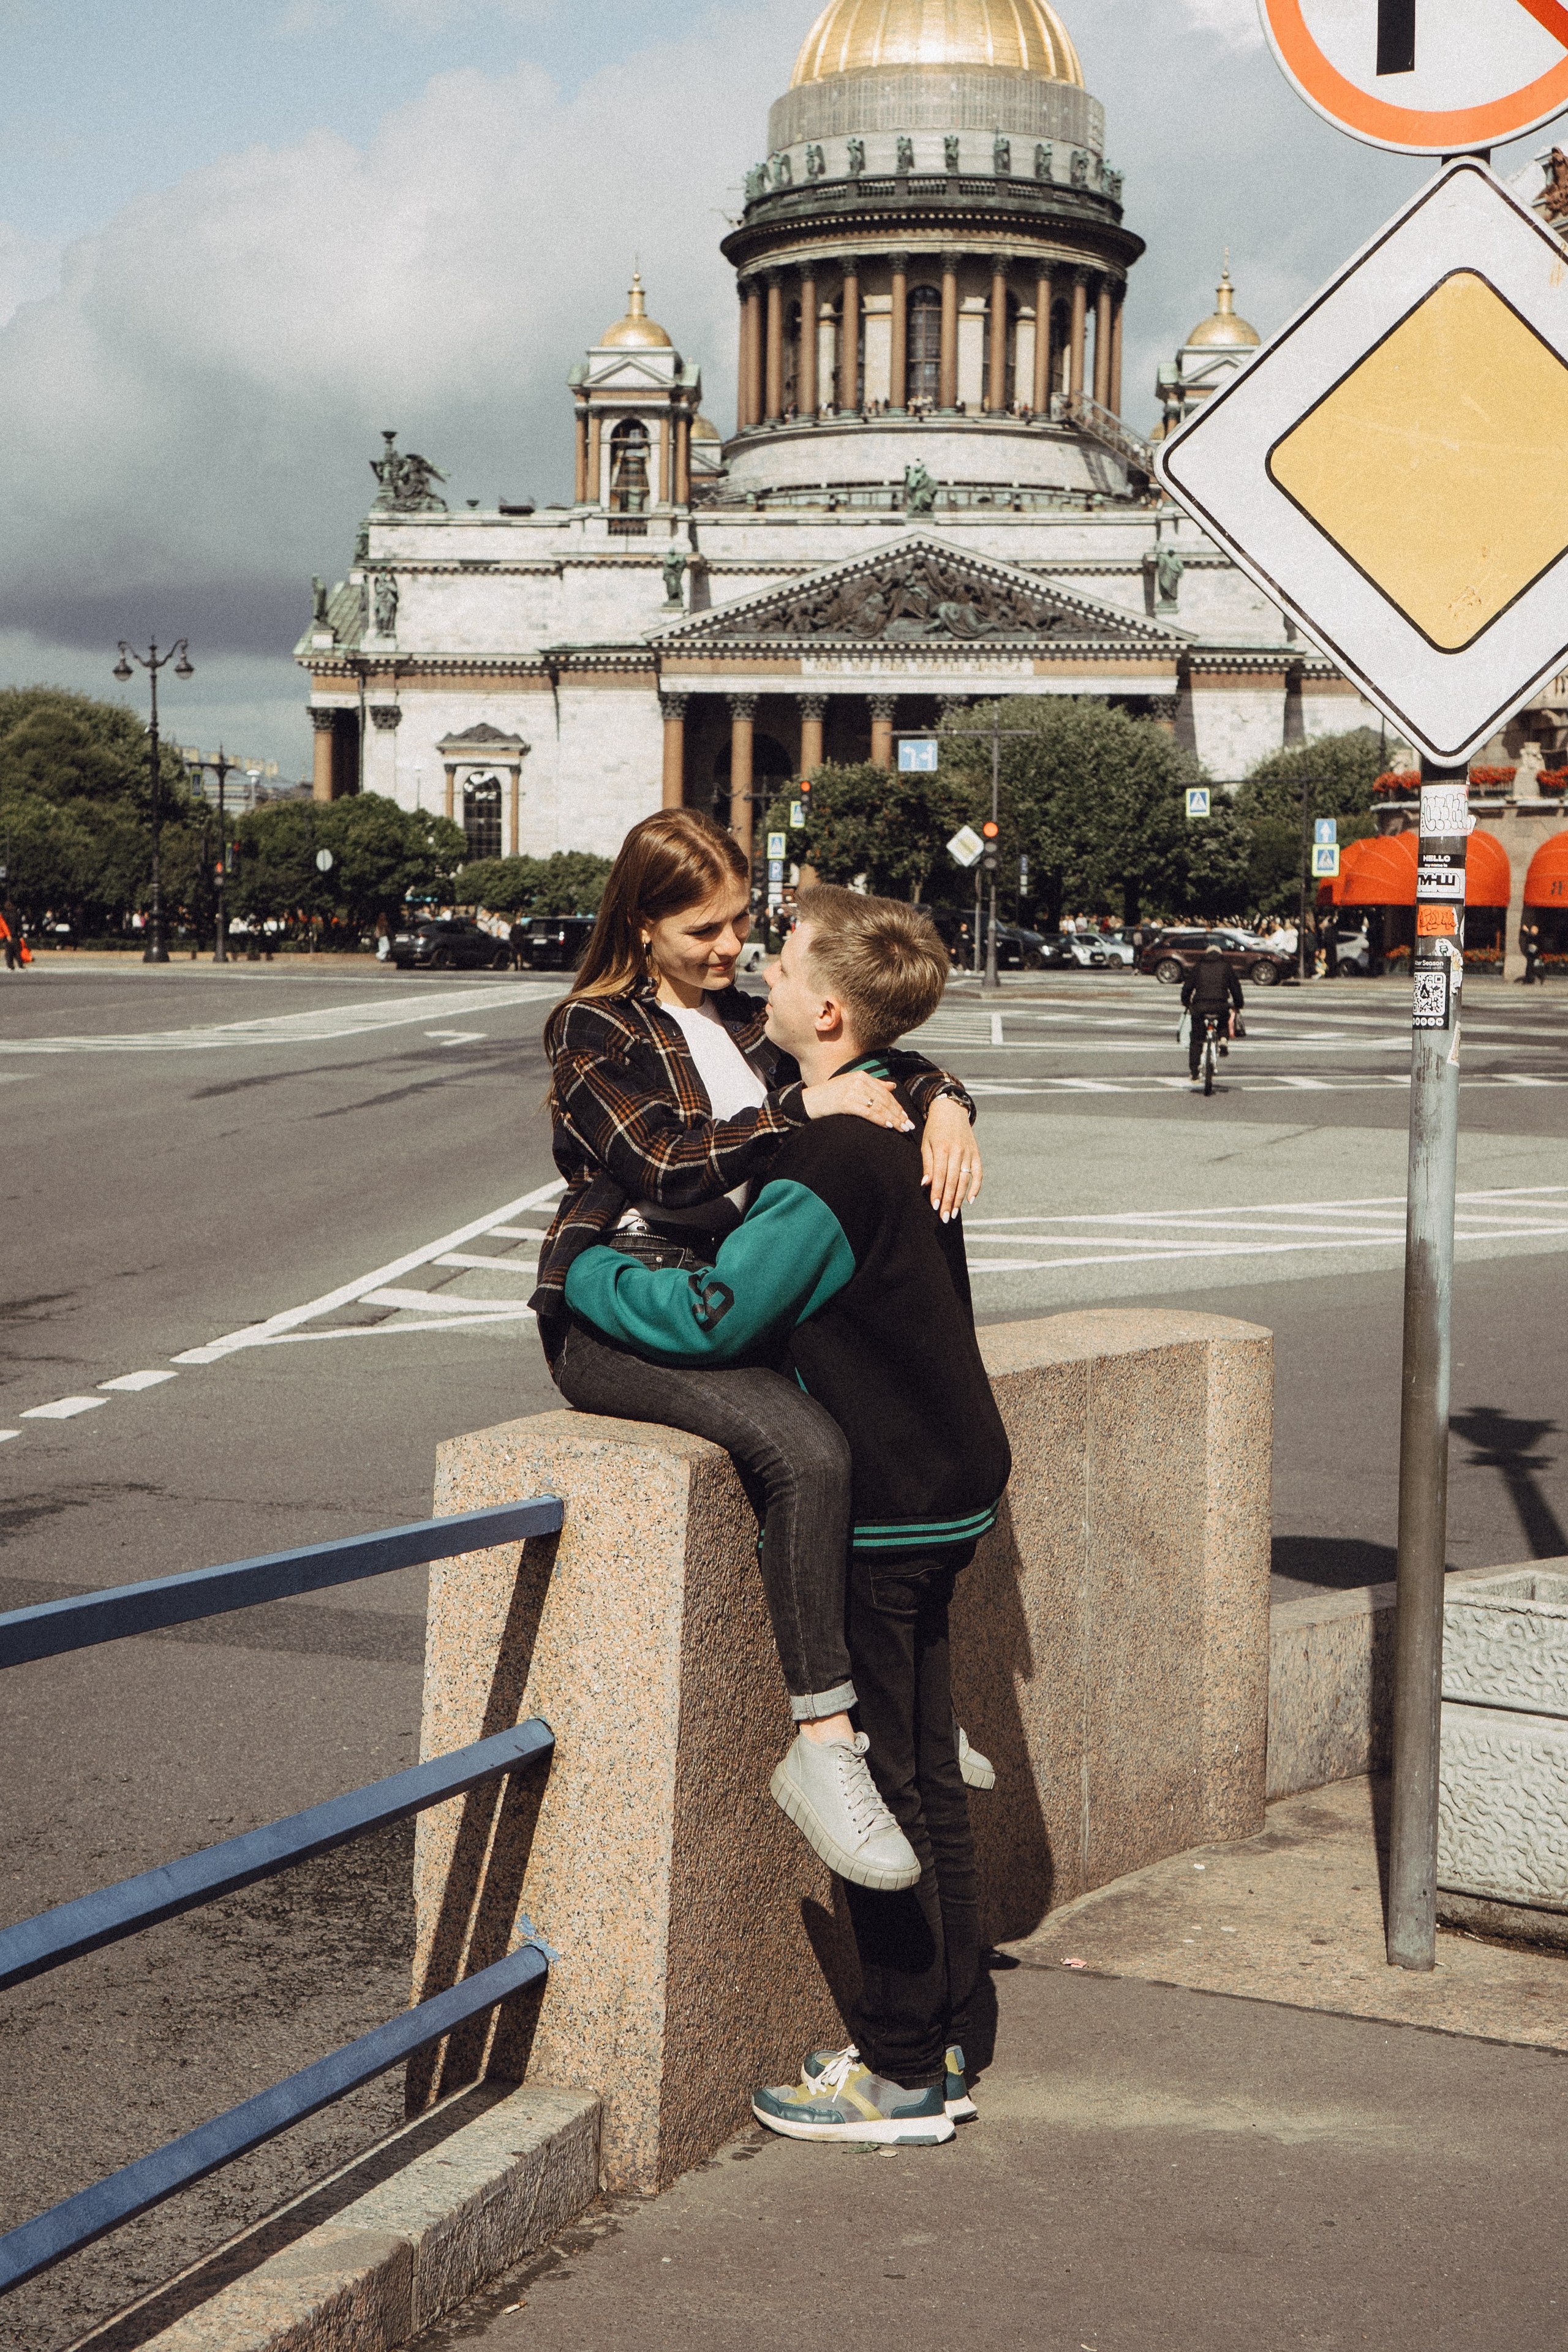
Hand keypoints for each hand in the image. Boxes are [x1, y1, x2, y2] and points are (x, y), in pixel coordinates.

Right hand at [800, 1071, 915, 1132]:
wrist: (808, 1102)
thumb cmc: (830, 1096)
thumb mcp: (851, 1085)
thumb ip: (873, 1085)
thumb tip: (892, 1087)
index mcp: (861, 1076)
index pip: (884, 1092)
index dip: (897, 1105)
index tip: (905, 1117)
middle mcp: (858, 1081)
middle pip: (884, 1099)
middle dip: (898, 1114)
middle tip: (908, 1126)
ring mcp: (852, 1091)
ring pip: (878, 1106)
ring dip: (892, 1119)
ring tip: (901, 1129)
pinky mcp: (846, 1102)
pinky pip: (869, 1112)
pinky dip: (880, 1120)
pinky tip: (888, 1126)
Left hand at [920, 1093, 980, 1220]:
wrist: (952, 1110)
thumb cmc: (934, 1129)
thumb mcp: (926, 1143)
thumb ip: (927, 1164)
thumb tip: (926, 1184)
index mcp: (942, 1149)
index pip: (940, 1176)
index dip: (937, 1192)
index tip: (935, 1207)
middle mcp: (957, 1152)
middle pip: (953, 1181)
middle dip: (948, 1201)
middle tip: (944, 1217)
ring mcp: (968, 1153)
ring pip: (965, 1180)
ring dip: (959, 1198)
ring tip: (954, 1213)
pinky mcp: (976, 1153)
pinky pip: (978, 1173)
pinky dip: (976, 1187)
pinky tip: (970, 1200)